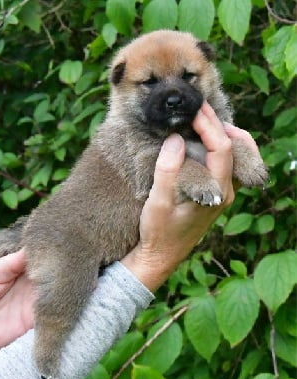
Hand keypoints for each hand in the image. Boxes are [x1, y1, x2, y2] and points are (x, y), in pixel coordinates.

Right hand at [122, 101, 254, 290]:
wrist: (161, 255)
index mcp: (217, 191)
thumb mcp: (157, 202)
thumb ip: (167, 170)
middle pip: (237, 148)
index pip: (223, 148)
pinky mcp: (215, 194)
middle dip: (219, 123)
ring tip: (203, 118)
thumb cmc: (158, 232)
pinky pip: (225, 164)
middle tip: (200, 106)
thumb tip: (175, 139)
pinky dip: (217, 145)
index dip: (210, 125)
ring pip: (235, 155)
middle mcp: (227, 191)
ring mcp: (223, 193)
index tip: (193, 110)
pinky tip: (201, 139)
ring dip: (223, 133)